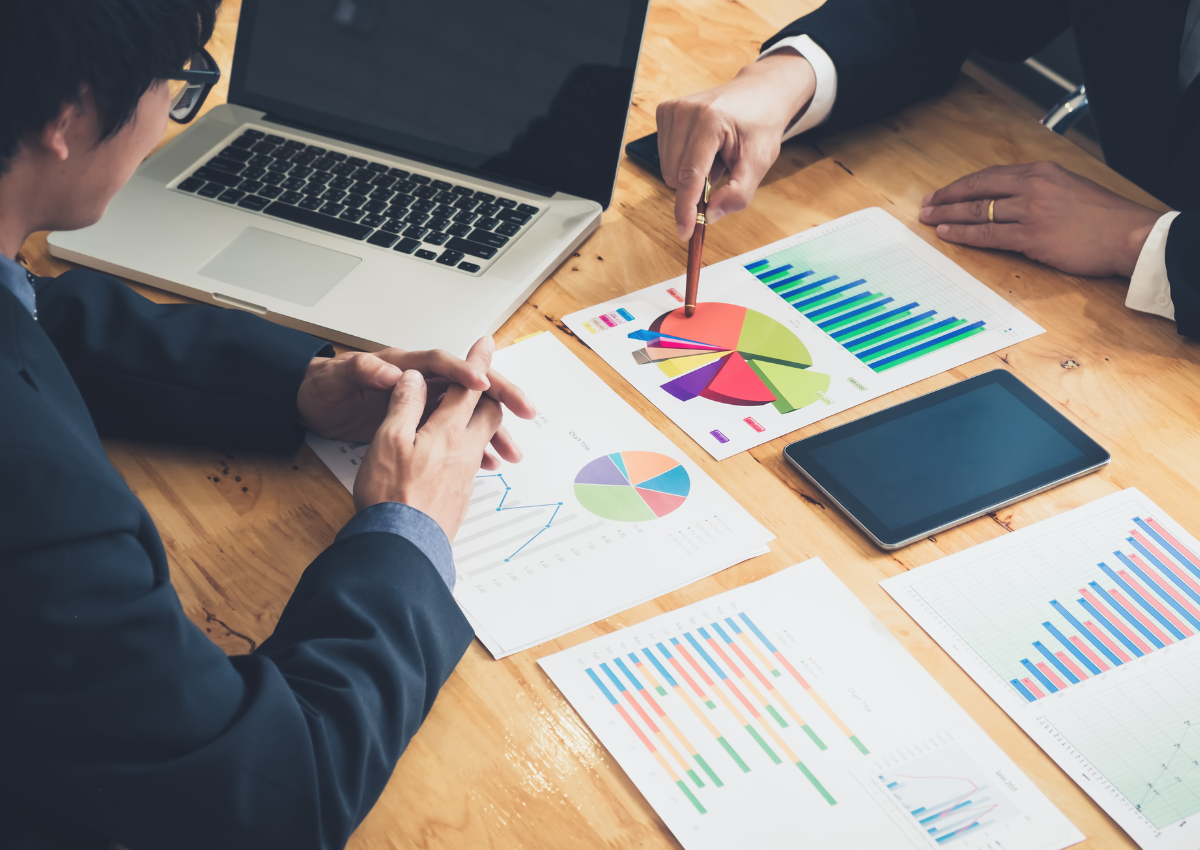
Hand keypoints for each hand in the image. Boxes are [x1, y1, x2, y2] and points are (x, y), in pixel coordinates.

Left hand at [297, 342, 535, 452]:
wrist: (310, 406)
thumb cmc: (326, 388)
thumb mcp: (339, 377)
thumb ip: (364, 371)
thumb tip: (390, 371)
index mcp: (403, 365)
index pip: (441, 364)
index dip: (463, 370)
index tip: (481, 382)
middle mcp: (419, 381)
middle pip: (469, 387)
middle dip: (500, 396)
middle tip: (525, 408)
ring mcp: (423, 404)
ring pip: (469, 414)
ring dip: (493, 429)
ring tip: (511, 450)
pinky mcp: (421, 426)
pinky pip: (458, 434)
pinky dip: (476, 448)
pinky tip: (489, 463)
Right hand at [353, 337, 506, 539]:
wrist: (403, 547)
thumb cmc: (392, 495)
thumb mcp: (388, 439)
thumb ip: (404, 404)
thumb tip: (413, 378)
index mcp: (448, 430)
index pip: (468, 386)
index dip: (477, 361)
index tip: (487, 343)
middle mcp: (464, 450)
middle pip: (489, 412)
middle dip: (491, 392)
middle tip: (489, 382)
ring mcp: (466, 474)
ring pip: (484, 437)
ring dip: (484, 421)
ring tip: (482, 415)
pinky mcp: (460, 494)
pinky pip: (474, 460)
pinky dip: (473, 446)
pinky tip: (461, 453)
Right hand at [656, 50, 815, 239]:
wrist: (759, 92)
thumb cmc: (760, 124)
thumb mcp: (759, 162)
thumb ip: (738, 193)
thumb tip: (711, 215)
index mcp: (710, 120)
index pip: (689, 175)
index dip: (686, 208)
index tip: (684, 232)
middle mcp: (685, 111)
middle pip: (675, 176)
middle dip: (696, 186)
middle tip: (722, 168)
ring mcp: (672, 109)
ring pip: (668, 169)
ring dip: (690, 173)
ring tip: (714, 154)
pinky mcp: (665, 111)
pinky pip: (665, 156)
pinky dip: (684, 161)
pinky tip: (703, 148)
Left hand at [918, 161, 1161, 277]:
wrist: (1129, 235)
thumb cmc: (1103, 217)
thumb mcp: (1069, 188)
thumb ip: (1038, 191)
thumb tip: (1010, 201)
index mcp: (1041, 172)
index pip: (990, 175)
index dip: (962, 185)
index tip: (943, 192)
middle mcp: (1033, 187)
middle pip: (977, 189)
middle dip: (947, 198)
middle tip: (926, 205)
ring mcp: (1031, 211)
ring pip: (978, 211)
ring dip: (949, 216)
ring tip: (929, 220)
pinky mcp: (1032, 236)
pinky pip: (987, 235)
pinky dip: (964, 235)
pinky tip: (948, 234)